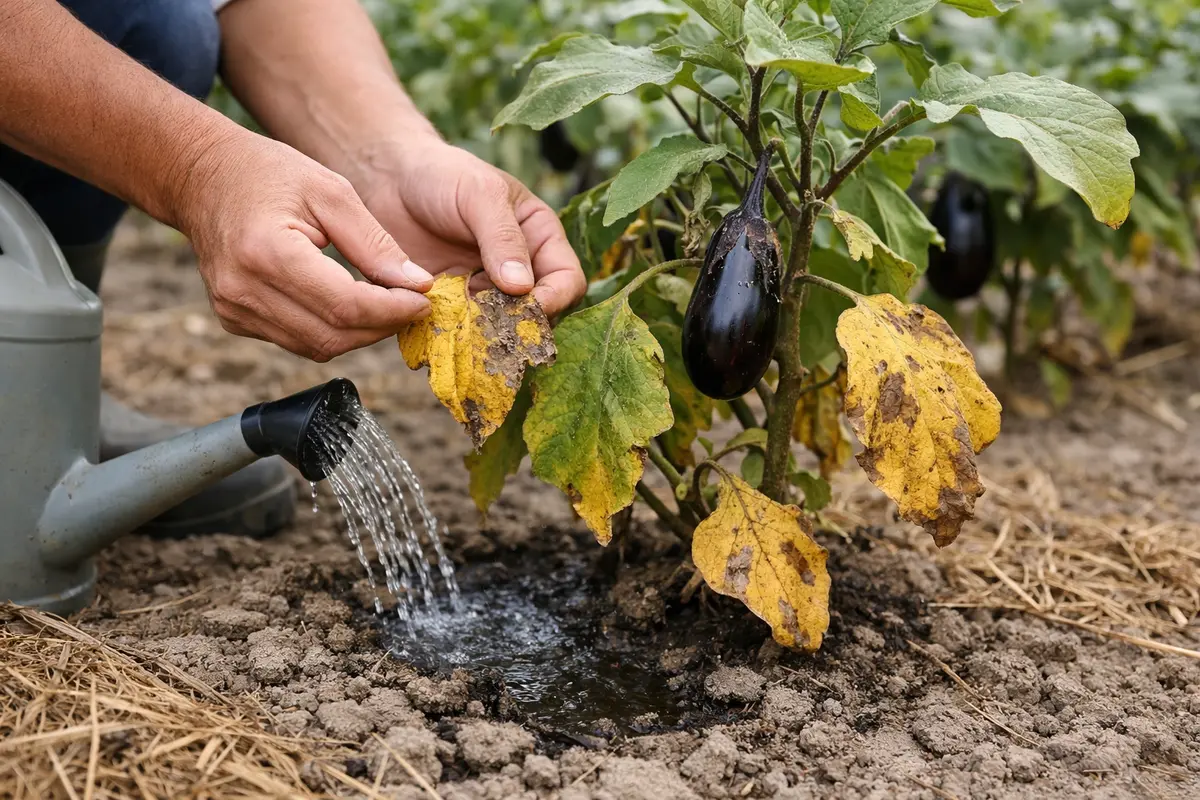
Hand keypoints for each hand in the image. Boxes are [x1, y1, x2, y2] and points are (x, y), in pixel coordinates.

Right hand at [178, 130, 434, 360]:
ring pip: (318, 346)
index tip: (425, 300)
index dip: (393, 310)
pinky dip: (332, 329)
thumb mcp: (331, 191)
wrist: (201, 177)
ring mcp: (234, 311)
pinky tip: (349, 305)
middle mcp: (243, 291)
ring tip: (386, 304)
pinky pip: (297, 340)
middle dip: (382, 325)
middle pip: (334, 335)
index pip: (345, 306)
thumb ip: (374, 242)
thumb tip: (417, 285)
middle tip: (412, 304)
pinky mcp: (234, 320)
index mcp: (267, 253)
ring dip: (360, 332)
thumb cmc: (267, 174)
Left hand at [352, 138, 585, 316]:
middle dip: (518, 324)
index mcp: (539, 239)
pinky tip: (436, 326)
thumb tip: (522, 288)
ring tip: (462, 327)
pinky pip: (460, 330)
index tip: (529, 308)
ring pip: (498, 329)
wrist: (388, 177)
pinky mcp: (449, 304)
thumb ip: (503, 238)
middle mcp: (517, 270)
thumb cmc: (443, 173)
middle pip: (536, 313)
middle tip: (493, 325)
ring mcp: (483, 291)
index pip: (566, 280)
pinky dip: (452, 335)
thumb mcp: (481, 194)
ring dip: (484, 335)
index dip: (555, 299)